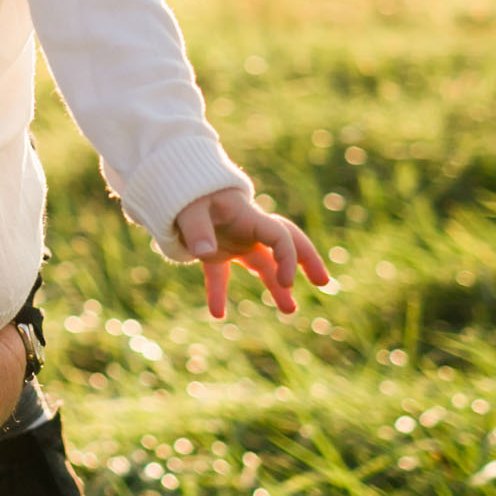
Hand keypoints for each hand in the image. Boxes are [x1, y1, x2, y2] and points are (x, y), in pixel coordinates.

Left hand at [174, 186, 329, 318]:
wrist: (172, 182)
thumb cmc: (185, 191)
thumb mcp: (188, 207)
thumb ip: (196, 229)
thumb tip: (206, 253)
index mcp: (247, 216)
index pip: (278, 235)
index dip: (287, 258)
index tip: (287, 282)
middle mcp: (246, 229)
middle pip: (285, 243)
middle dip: (306, 261)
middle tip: (323, 283)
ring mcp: (234, 240)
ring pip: (262, 264)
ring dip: (275, 285)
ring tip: (290, 310)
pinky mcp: (216, 250)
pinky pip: (222, 274)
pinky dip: (219, 292)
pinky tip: (217, 314)